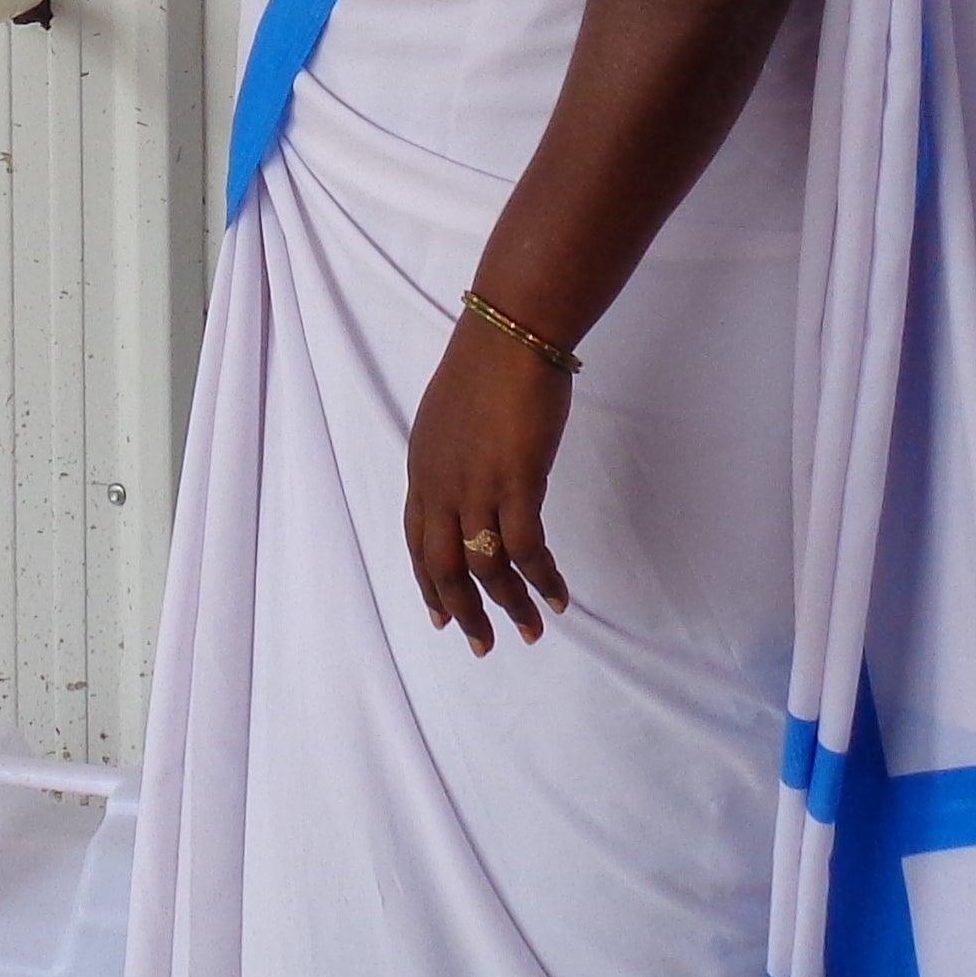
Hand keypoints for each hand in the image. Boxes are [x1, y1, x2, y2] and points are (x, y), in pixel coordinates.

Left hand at [403, 315, 574, 653]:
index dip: (428, 583)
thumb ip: (456, 455)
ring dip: (509, 606)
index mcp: (423, 470)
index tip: (440, 614)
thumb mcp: (450, 417)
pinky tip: (558, 596)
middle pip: (442, 567)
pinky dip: (542, 580)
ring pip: (485, 567)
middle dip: (462, 612)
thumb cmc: (487, 363)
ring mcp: (476, 486)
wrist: (509, 333)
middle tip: (483, 644)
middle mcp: (441, 486)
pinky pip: (527, 549)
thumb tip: (474, 478)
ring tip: (532, 630)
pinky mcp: (516, 482)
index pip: (417, 541)